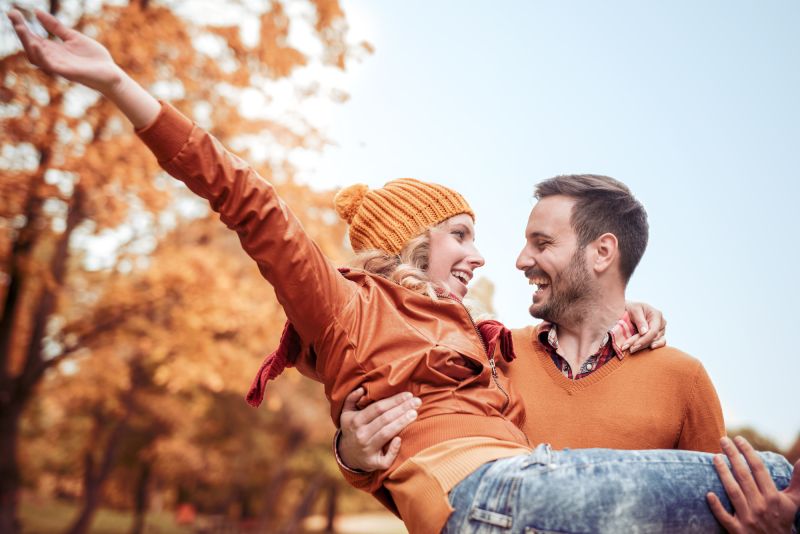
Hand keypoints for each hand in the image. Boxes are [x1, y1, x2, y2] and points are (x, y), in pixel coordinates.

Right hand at [8, 9, 123, 92]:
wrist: (111, 74)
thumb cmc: (94, 58)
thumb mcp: (73, 37)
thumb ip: (55, 27)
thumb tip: (36, 11)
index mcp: (54, 49)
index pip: (33, 37)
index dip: (22, 25)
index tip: (13, 12)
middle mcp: (52, 58)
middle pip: (30, 45)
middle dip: (21, 31)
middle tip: (12, 15)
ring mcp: (58, 66)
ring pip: (36, 56)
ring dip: (27, 42)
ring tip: (20, 27)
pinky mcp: (66, 72)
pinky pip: (49, 65)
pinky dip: (41, 55)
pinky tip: (37, 44)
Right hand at [338, 388, 420, 471]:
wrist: (347, 455)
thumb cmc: (353, 430)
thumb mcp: (346, 414)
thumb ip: (351, 399)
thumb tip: (361, 389)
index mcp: (355, 421)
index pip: (378, 408)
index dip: (394, 401)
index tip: (408, 395)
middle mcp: (361, 435)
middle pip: (384, 419)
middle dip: (402, 409)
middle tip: (417, 402)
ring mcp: (366, 450)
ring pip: (386, 434)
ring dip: (402, 422)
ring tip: (414, 413)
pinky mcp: (373, 464)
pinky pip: (385, 458)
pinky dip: (393, 449)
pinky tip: (400, 439)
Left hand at [623, 301, 666, 352]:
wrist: (628, 310)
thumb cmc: (631, 308)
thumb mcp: (634, 309)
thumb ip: (640, 320)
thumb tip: (644, 332)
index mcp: (657, 315)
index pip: (653, 331)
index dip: (643, 340)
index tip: (633, 346)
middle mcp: (661, 324)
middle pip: (653, 338)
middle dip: (639, 344)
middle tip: (626, 348)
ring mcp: (660, 331)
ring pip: (654, 342)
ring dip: (642, 347)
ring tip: (631, 350)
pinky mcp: (657, 337)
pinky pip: (656, 344)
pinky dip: (648, 348)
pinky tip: (643, 352)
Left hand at [706, 436, 799, 532]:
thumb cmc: (783, 520)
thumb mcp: (793, 501)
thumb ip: (797, 481)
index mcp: (773, 497)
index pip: (759, 469)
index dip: (748, 452)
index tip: (738, 438)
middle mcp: (761, 506)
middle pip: (744, 476)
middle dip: (733, 456)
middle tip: (722, 440)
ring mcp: (748, 518)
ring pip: (733, 491)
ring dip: (723, 473)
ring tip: (715, 457)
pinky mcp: (737, 531)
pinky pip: (725, 517)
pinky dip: (717, 506)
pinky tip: (708, 494)